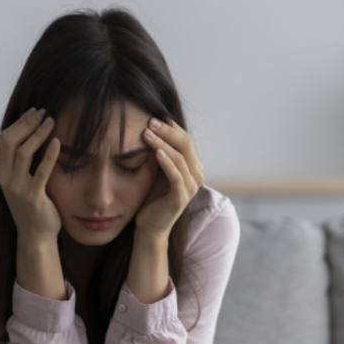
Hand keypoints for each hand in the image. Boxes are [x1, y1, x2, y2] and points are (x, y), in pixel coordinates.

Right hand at [0, 107, 61, 240]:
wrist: (35, 235)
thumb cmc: (32, 206)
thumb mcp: (21, 181)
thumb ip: (22, 163)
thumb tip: (32, 138)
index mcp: (1, 172)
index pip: (5, 139)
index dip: (19, 123)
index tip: (33, 112)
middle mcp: (5, 178)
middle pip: (11, 141)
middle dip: (27, 123)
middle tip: (43, 112)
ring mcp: (17, 187)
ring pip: (24, 152)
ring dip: (38, 133)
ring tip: (51, 121)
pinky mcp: (33, 196)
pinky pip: (41, 171)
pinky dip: (49, 154)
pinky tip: (58, 142)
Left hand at [135, 117, 204, 239]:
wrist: (150, 227)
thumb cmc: (151, 196)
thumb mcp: (156, 169)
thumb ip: (160, 152)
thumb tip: (149, 126)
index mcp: (193, 166)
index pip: (185, 139)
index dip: (170, 126)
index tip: (152, 116)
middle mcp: (196, 174)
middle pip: (186, 144)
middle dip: (167, 131)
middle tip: (149, 121)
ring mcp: (191, 186)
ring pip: (180, 157)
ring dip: (163, 143)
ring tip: (147, 133)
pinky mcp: (181, 197)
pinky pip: (176, 175)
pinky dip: (167, 162)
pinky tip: (156, 152)